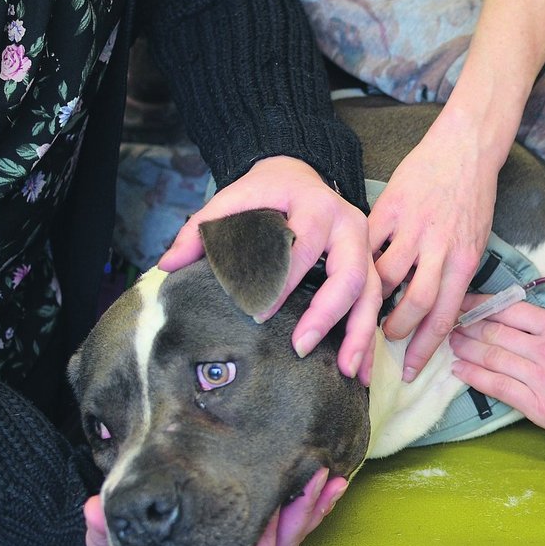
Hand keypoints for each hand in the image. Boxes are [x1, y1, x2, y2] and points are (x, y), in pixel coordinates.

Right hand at [83, 469, 347, 545]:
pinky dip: (313, 501)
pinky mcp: (264, 524)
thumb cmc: (131, 532)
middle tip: (311, 485)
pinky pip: (294, 519)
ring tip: (324, 478)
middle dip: (297, 520)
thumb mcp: (113, 534)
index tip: (273, 519)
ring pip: (290, 536)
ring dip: (311, 507)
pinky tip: (329, 481)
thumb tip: (93, 515)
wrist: (138, 519)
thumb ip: (102, 533)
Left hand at [159, 156, 381, 381]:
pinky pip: (376, 304)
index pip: (300, 248)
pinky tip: (359, 370)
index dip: (280, 282)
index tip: (257, 315)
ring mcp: (365, 246)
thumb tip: (168, 265)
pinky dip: (368, 339)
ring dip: (359, 335)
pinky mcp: (371, 265)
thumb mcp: (233, 199)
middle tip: (300, 347)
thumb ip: (201, 230)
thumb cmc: (266, 193)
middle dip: (328, 314)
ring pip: (372, 293)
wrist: (300, 173)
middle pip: (351, 272)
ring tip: (345, 371)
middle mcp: (348, 225)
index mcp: (314, 206)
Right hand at [369, 118, 500, 382]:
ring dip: (373, 299)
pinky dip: (360, 261)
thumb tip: (436, 312)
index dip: (425, 349)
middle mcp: (442, 248)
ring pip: (386, 276)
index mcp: (466, 260)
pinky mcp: (392, 207)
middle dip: (397, 330)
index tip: (410, 371)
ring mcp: (415, 227)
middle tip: (385, 339)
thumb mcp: (475, 239)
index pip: (445, 317)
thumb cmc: (472, 197)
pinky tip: (354, 271)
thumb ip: (455, 274)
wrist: (466, 147)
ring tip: (367, 307)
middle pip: (415, 303)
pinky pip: (370, 243)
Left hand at [449, 282, 544, 450]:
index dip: (480, 304)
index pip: (509, 309)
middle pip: (493, 332)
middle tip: (448, 322)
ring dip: (465, 349)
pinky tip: (459, 371)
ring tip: (450, 343)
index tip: (463, 301)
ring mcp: (539, 379)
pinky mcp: (537, 408)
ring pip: (491, 358)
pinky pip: (497, 388)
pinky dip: (474, 377)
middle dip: (466, 325)